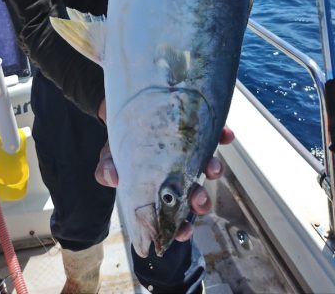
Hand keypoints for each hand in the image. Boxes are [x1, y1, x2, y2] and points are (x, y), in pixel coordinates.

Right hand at [94, 109, 234, 242]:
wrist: (131, 103)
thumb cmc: (124, 137)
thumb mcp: (111, 153)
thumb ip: (108, 168)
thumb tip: (111, 178)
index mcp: (160, 185)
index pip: (173, 212)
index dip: (180, 226)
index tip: (184, 231)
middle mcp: (180, 171)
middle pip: (195, 192)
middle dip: (199, 200)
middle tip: (198, 201)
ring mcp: (193, 150)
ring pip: (209, 165)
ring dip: (213, 169)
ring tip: (212, 169)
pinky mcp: (201, 126)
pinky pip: (218, 133)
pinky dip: (224, 136)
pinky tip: (226, 136)